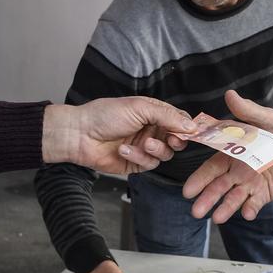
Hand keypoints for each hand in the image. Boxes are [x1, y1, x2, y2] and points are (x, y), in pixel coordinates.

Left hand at [43, 97, 194, 174]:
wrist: (80, 134)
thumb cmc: (106, 115)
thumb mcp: (140, 108)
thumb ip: (167, 116)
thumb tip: (192, 125)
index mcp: (153, 113)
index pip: (179, 120)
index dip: (186, 127)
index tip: (191, 132)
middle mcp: (151, 130)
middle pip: (176, 140)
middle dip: (175, 140)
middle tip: (172, 140)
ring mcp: (144, 148)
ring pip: (165, 154)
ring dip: (155, 149)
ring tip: (143, 143)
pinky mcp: (135, 163)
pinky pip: (148, 164)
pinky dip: (138, 156)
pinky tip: (124, 149)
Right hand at [182, 91, 272, 223]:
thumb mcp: (268, 119)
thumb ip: (248, 111)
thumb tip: (230, 94)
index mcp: (235, 153)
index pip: (213, 167)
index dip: (201, 178)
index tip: (188, 189)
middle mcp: (240, 171)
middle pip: (220, 186)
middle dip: (207, 198)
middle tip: (195, 210)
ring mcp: (253, 183)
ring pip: (234, 197)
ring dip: (225, 208)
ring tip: (216, 218)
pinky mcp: (267, 193)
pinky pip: (256, 202)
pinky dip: (250, 208)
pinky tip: (246, 213)